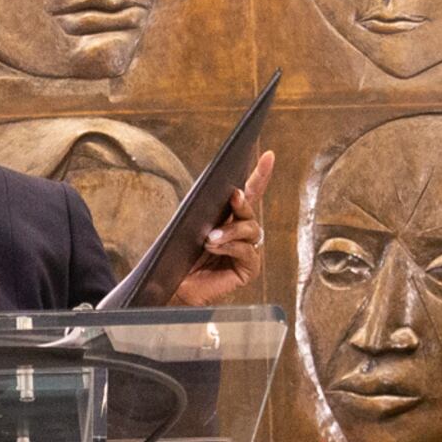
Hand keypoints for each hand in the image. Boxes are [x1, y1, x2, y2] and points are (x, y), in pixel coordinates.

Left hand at [167, 151, 273, 307]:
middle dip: (242, 202)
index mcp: (228, 218)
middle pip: (250, 211)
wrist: (173, 286)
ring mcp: (246, 251)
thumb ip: (209, 210)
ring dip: (231, 231)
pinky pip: (247, 252)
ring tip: (210, 237)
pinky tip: (215, 247)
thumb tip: (229, 193)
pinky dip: (231, 247)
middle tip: (233, 195)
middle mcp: (240, 233)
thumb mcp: (192, 225)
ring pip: (250, 230)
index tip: (268, 155)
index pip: (249, 193)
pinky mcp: (248, 269)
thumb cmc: (180, 256)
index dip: (260, 175)